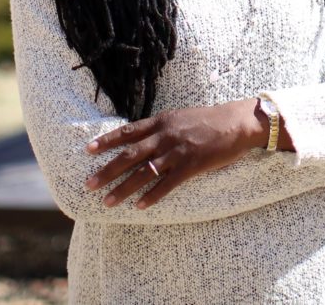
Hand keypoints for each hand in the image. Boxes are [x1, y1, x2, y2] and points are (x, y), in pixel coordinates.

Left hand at [84, 98, 261, 209]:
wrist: (236, 122)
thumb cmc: (209, 119)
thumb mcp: (180, 117)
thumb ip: (162, 127)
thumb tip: (143, 138)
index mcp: (162, 121)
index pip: (128, 132)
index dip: (107, 141)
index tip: (88, 150)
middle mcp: (165, 136)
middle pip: (129, 155)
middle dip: (107, 171)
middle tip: (88, 185)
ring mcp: (177, 151)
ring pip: (144, 173)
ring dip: (123, 189)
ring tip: (107, 202)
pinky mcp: (191, 166)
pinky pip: (167, 184)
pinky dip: (152, 196)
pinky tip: (140, 207)